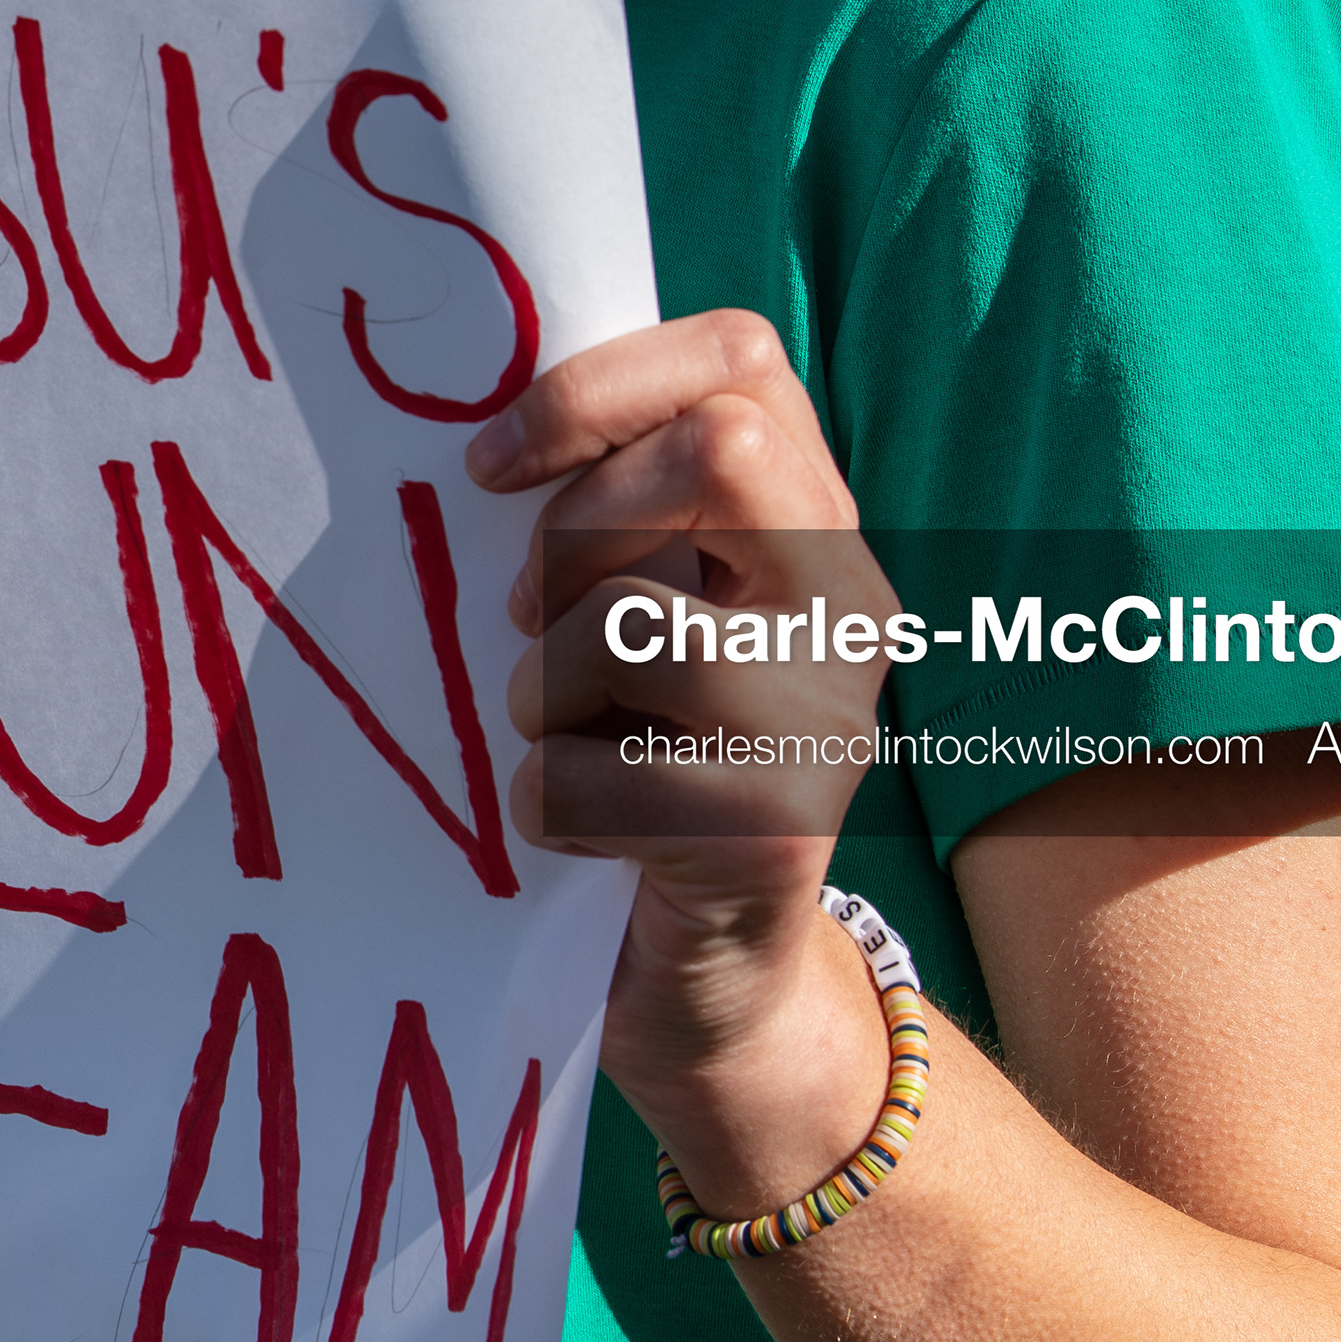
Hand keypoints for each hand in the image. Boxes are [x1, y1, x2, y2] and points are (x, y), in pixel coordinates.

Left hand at [464, 310, 900, 1213]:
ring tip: (561, 740)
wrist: (716, 981)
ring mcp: (824, 723)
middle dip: (577, 530)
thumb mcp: (648, 617)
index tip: (493, 464)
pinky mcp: (769, 836)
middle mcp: (851, 609)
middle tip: (529, 616)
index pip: (742, 360)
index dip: (596, 387)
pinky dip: (540, 804)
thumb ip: (617, 518)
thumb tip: (489, 436)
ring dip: (542, 688)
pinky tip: (574, 836)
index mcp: (818, 529)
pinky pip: (587, 776)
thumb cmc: (643, 764)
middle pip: (717, 452)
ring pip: (634, 621)